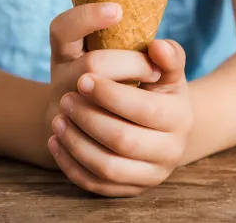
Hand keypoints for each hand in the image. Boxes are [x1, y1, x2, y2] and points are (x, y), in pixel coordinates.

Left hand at [48, 39, 193, 196]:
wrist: (152, 124)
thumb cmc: (151, 88)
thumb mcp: (162, 70)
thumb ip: (167, 55)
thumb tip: (158, 47)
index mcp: (180, 117)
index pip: (144, 110)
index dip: (111, 95)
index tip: (83, 78)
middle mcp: (171, 151)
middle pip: (123, 141)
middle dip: (88, 118)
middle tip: (64, 98)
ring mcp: (150, 175)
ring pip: (107, 167)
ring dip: (76, 142)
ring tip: (57, 119)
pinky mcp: (128, 189)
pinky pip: (95, 184)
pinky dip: (70, 164)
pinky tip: (55, 141)